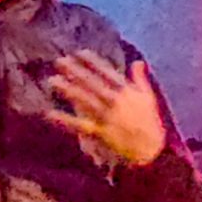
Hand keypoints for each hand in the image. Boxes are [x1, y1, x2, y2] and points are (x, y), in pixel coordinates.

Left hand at [50, 51, 168, 167]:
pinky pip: (80, 125)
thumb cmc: (149, 121)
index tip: (79, 53)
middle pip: (92, 83)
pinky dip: (65, 120)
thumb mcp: (148, 96)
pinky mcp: (101, 133)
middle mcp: (115, 101)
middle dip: (76, 71)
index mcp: (126, 91)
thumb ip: (140, 78)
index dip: (92, 62)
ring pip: (85, 101)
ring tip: (53, 80)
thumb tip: (138, 62)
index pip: (107, 72)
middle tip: (59, 61)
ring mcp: (107, 117)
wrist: (151, 148)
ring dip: (68, 90)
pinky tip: (50, 113)